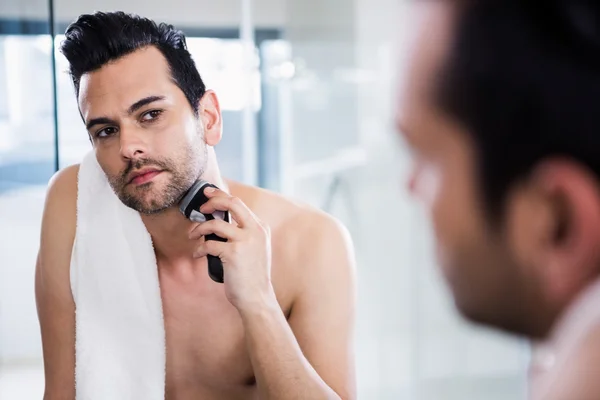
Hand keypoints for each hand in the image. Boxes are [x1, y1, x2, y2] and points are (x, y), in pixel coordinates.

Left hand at [188, 187, 275, 311]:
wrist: (257, 297)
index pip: (239, 204)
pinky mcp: (233, 253)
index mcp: (260, 228)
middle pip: (231, 203)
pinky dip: (199, 249)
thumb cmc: (251, 276)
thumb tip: (219, 222)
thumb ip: (243, 234)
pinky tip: (197, 254)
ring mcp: (245, 241)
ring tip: (192, 236)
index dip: (221, 196)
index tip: (208, 194)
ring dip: (199, 229)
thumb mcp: (254, 249)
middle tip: (200, 208)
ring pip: (215, 224)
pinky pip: (209, 244)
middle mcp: (255, 231)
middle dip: (212, 201)